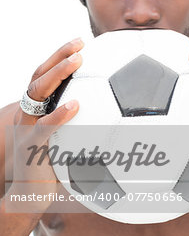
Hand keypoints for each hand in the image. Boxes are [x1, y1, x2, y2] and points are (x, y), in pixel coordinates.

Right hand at [7, 38, 82, 212]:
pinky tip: (75, 105)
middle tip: (79, 43)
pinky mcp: (31, 146)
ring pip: (38, 94)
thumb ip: (79, 125)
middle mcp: (28, 114)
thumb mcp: (64, 140)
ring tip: (77, 62)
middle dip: (59, 57)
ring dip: (58, 75)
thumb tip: (114, 118)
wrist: (29, 193)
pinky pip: (44, 127)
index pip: (44, 75)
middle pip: (40, 76)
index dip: (58, 57)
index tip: (80, 42)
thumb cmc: (52, 164)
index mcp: (36, 110)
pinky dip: (58, 114)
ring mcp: (27, 128)